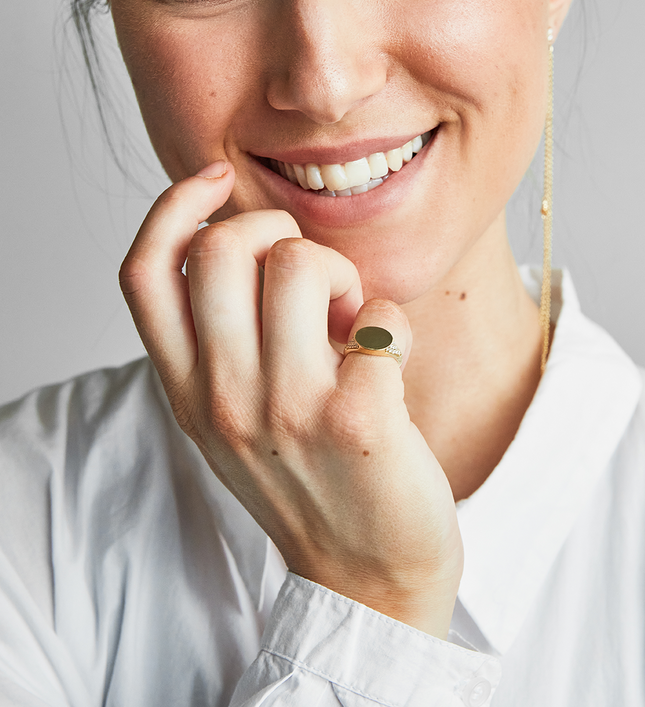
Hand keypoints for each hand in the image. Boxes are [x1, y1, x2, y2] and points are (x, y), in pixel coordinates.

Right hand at [119, 162, 462, 637]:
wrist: (367, 577)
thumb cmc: (309, 478)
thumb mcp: (234, 415)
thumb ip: (221, 340)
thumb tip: (242, 235)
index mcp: (186, 390)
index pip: (143, 274)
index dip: (171, 208)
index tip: (214, 178)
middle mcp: (222, 398)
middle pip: (220, 249)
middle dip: (276, 231)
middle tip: (311, 278)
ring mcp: (286, 411)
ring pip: (298, 264)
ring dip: (339, 274)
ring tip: (350, 322)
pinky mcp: (357, 420)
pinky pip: (377, 317)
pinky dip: (391, 325)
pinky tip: (388, 363)